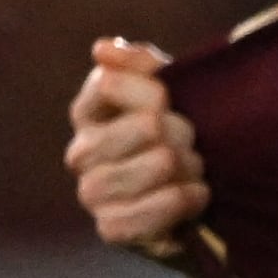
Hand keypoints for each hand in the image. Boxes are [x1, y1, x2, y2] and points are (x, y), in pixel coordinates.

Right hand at [66, 38, 208, 264]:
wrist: (196, 209)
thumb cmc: (180, 143)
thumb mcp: (170, 96)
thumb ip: (142, 65)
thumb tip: (102, 49)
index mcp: (87, 114)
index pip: (109, 83)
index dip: (155, 91)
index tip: (173, 103)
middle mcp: (81, 153)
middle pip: (146, 125)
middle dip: (183, 133)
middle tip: (193, 145)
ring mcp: (92, 194)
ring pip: (158, 164)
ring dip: (189, 167)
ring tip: (196, 171)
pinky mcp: (111, 229)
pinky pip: (156, 208)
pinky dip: (184, 200)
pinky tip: (196, 195)